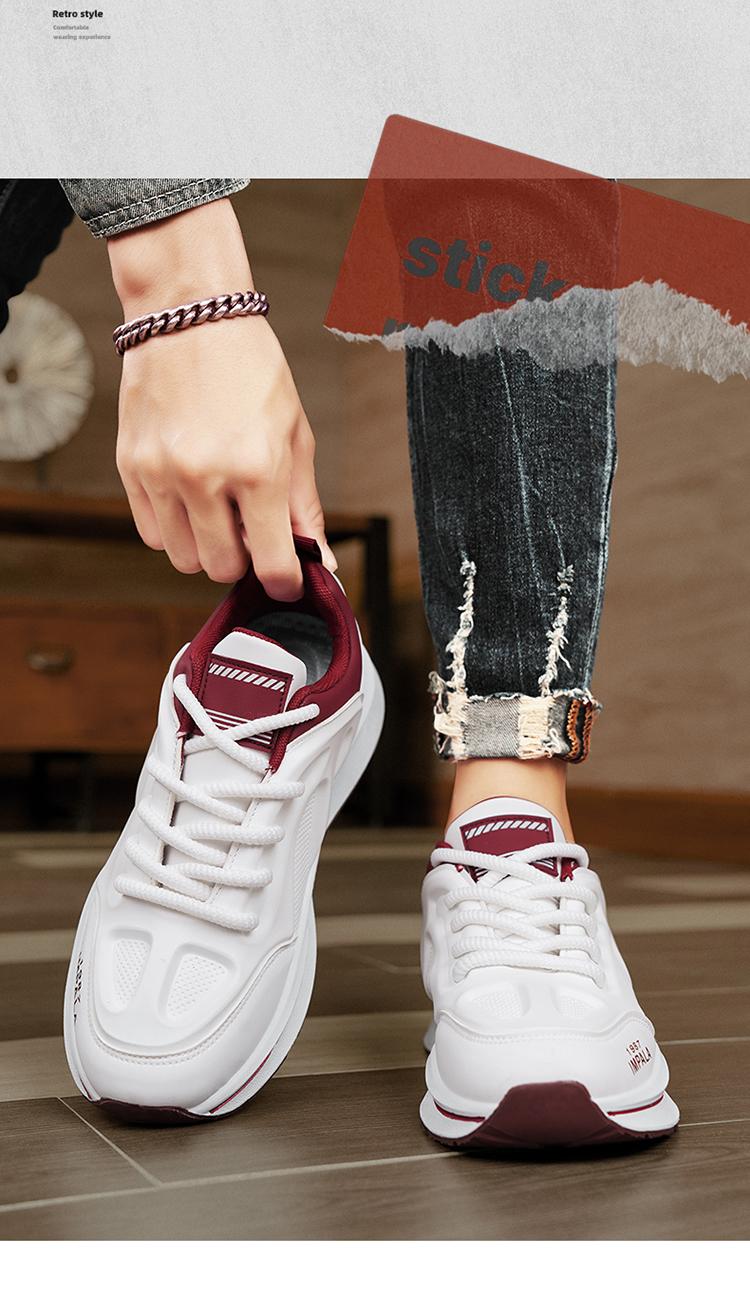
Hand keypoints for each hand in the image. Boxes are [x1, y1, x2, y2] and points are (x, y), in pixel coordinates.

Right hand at [108, 199, 334, 599]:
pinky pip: (152, 533)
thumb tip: (317, 560)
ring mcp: (163, 475)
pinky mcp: (130, 468)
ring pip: (183, 558)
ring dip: (206, 547)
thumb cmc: (252, 369)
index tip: (288, 581)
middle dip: (243, 559)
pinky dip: (174, 529)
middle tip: (252, 530)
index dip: (284, 582)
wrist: (190, 314)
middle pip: (222, 569)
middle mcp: (206, 478)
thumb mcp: (296, 433)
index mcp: (258, 470)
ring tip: (219, 511)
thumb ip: (304, 504)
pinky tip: (190, 499)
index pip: (270, 565)